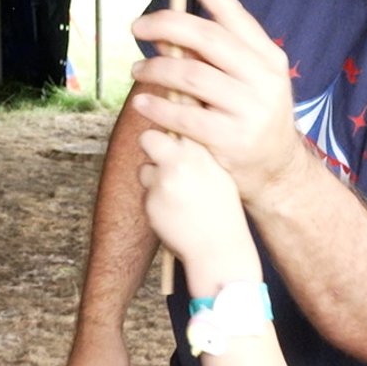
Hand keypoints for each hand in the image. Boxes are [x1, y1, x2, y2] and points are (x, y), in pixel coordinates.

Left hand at [130, 0, 312, 204]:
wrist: (276, 167)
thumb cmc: (253, 113)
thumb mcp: (252, 77)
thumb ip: (223, 51)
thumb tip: (176, 18)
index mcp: (268, 56)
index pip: (233, 13)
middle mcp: (264, 78)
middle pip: (207, 39)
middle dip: (167, 26)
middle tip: (138, 27)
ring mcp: (249, 109)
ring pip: (190, 76)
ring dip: (155, 69)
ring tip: (137, 71)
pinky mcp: (231, 140)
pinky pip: (184, 117)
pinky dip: (157, 107)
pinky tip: (143, 104)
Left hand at [137, 128, 256, 273]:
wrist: (218, 248)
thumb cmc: (221, 210)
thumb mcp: (218, 174)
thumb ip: (198, 154)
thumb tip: (178, 133)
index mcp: (201, 152)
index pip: (179, 121)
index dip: (171, 118)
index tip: (169, 117)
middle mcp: (180, 162)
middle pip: (148, 137)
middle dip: (151, 146)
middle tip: (163, 160)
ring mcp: (163, 181)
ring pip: (144, 169)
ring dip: (154, 180)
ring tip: (177, 197)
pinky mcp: (150, 201)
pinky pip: (146, 194)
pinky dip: (155, 202)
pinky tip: (174, 213)